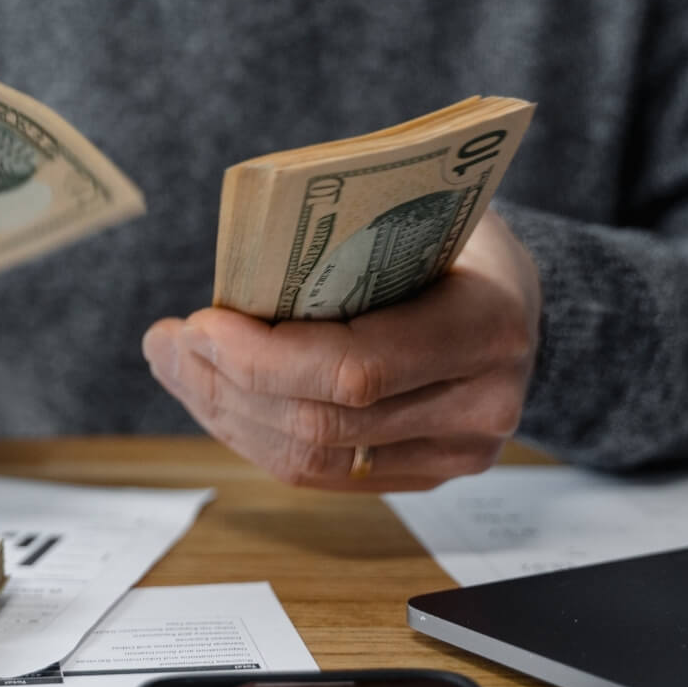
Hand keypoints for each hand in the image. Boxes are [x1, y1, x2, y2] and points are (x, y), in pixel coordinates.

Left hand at [143, 212, 540, 490]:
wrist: (520, 297)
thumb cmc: (458, 238)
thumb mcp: (416, 210)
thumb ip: (343, 238)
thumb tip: (233, 268)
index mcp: (488, 326)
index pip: (356, 370)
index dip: (264, 358)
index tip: (200, 323)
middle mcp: (481, 405)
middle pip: (322, 423)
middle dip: (225, 384)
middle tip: (167, 341)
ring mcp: (457, 453)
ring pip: (312, 459)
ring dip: (226, 414)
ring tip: (175, 365)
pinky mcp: (425, 475)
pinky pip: (322, 474)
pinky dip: (255, 436)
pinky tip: (216, 396)